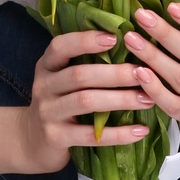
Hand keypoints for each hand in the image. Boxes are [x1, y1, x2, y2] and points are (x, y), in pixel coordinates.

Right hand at [15, 31, 151, 173]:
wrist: (32, 142)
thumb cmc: (58, 103)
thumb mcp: (61, 79)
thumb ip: (85, 64)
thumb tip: (130, 45)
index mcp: (47, 66)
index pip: (61, 46)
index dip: (86, 40)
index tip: (115, 37)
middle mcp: (44, 86)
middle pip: (80, 75)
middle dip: (115, 73)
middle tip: (143, 72)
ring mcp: (48, 113)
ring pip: (86, 101)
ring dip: (120, 99)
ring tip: (147, 99)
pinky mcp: (56, 137)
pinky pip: (91, 136)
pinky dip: (118, 133)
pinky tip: (140, 131)